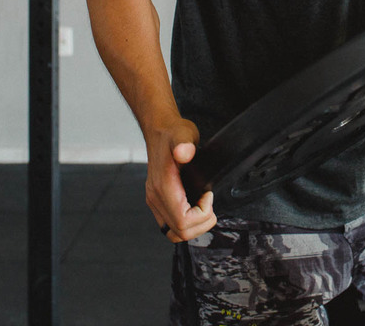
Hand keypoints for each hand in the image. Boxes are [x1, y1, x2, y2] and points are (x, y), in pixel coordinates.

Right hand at [145, 117, 215, 242]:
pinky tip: (195, 208)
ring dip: (193, 227)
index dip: (201, 215)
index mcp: (162, 186)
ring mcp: (155, 200)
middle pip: (179, 232)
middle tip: (209, 204)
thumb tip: (184, 153)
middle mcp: (156, 197)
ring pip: (173, 233)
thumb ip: (184, 144)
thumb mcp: (183, 133)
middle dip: (201, 223)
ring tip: (204, 208)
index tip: (208, 196)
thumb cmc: (172, 134)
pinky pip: (170, 225)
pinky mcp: (158, 201)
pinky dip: (185, 223)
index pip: (182, 220)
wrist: (159, 131)